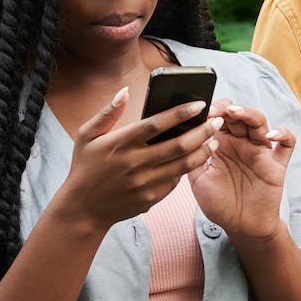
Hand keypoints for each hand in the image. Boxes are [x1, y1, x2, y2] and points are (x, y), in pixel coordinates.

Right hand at [51, 87, 220, 230]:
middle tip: (217, 121)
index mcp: (120, 143)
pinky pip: (176, 180)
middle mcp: (134, 163)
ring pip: (184, 165)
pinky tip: (198, 157)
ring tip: (214, 140)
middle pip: (178, 145)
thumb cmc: (85, 168)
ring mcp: (144, 183)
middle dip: (203, 131)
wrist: (83, 209)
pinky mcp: (151, 197)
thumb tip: (125, 91)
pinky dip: (189, 168)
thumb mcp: (86, 136)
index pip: (157, 124)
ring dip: (203, 151)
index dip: (181, 113)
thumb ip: (107, 113)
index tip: (200, 105)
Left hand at [190, 101, 293, 241]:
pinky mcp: (277, 164)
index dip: (211, 111)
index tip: (201, 113)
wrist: (240, 226)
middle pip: (239, 115)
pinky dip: (283, 134)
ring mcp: (261, 151)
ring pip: (260, 123)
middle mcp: (242, 143)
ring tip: (235, 112)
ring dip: (249, 113)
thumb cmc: (219, 203)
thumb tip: (192, 130)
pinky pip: (287, 144)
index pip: (219, 117)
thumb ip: (195, 155)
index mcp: (222, 143)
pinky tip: (270, 137)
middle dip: (227, 108)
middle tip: (215, 110)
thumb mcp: (198, 178)